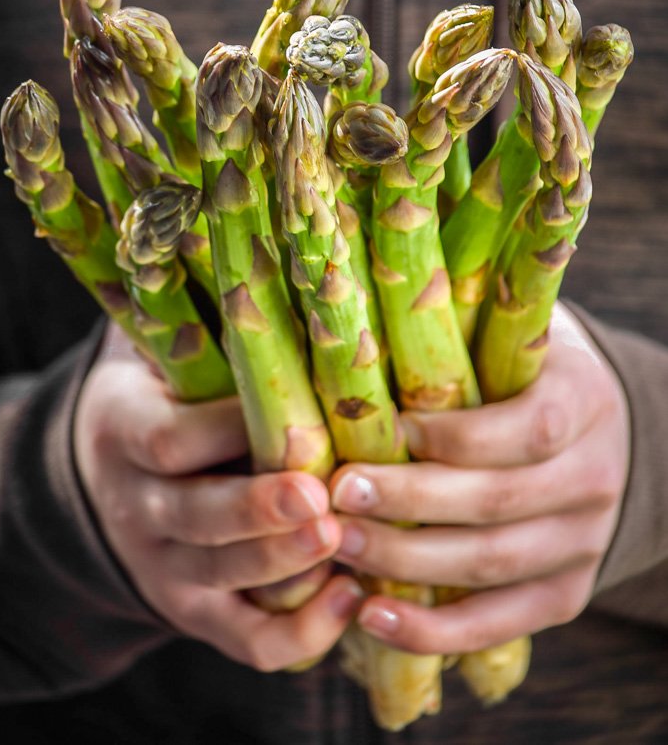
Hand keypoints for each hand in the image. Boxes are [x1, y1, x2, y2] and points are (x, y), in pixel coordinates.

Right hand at [74, 323, 360, 671]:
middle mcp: (137, 505)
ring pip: (221, 577)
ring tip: (341, 542)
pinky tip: (347, 598)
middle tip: (319, 498)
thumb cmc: (161, 390)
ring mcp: (163, 567)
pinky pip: (244, 639)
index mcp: (123, 429)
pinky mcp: (195, 612)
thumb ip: (192, 314)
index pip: (168, 439)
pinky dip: (297, 632)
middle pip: (195, 516)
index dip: (225, 429)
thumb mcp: (154, 347)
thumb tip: (260, 254)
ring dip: (284, 565)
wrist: (106, 476)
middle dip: (259, 510)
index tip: (291, 412)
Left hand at [329, 303, 629, 654]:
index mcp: (583, 400)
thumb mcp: (510, 334)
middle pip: (499, 501)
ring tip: (339, 548)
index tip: (390, 427)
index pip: (528, 427)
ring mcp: (583, 542)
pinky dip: (435, 630)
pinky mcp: (565, 592)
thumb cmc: (522, 371)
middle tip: (338, 492)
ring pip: (492, 565)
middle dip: (411, 501)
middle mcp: (594, 476)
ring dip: (408, 565)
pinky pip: (501, 622)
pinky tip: (372, 617)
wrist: (596, 433)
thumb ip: (459, 326)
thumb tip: (365, 304)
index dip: (457, 435)